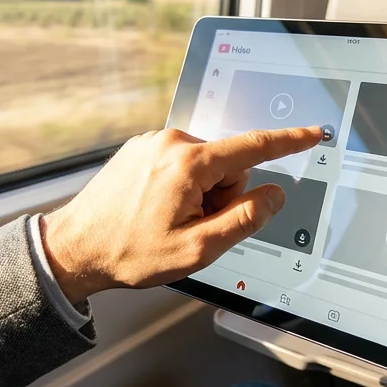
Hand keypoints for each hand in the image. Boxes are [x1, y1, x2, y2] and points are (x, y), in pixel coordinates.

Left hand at [40, 126, 322, 303]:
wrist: (74, 248)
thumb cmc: (129, 253)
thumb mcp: (198, 249)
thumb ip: (244, 220)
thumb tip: (273, 196)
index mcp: (189, 163)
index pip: (253, 147)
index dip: (288, 143)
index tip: (312, 133)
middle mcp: (171, 143)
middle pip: (227, 165)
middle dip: (222, 196)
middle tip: (192, 227)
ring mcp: (152, 143)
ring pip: (204, 167)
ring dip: (199, 194)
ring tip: (167, 221)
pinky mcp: (140, 149)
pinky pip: (180, 165)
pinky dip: (179, 188)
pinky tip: (154, 211)